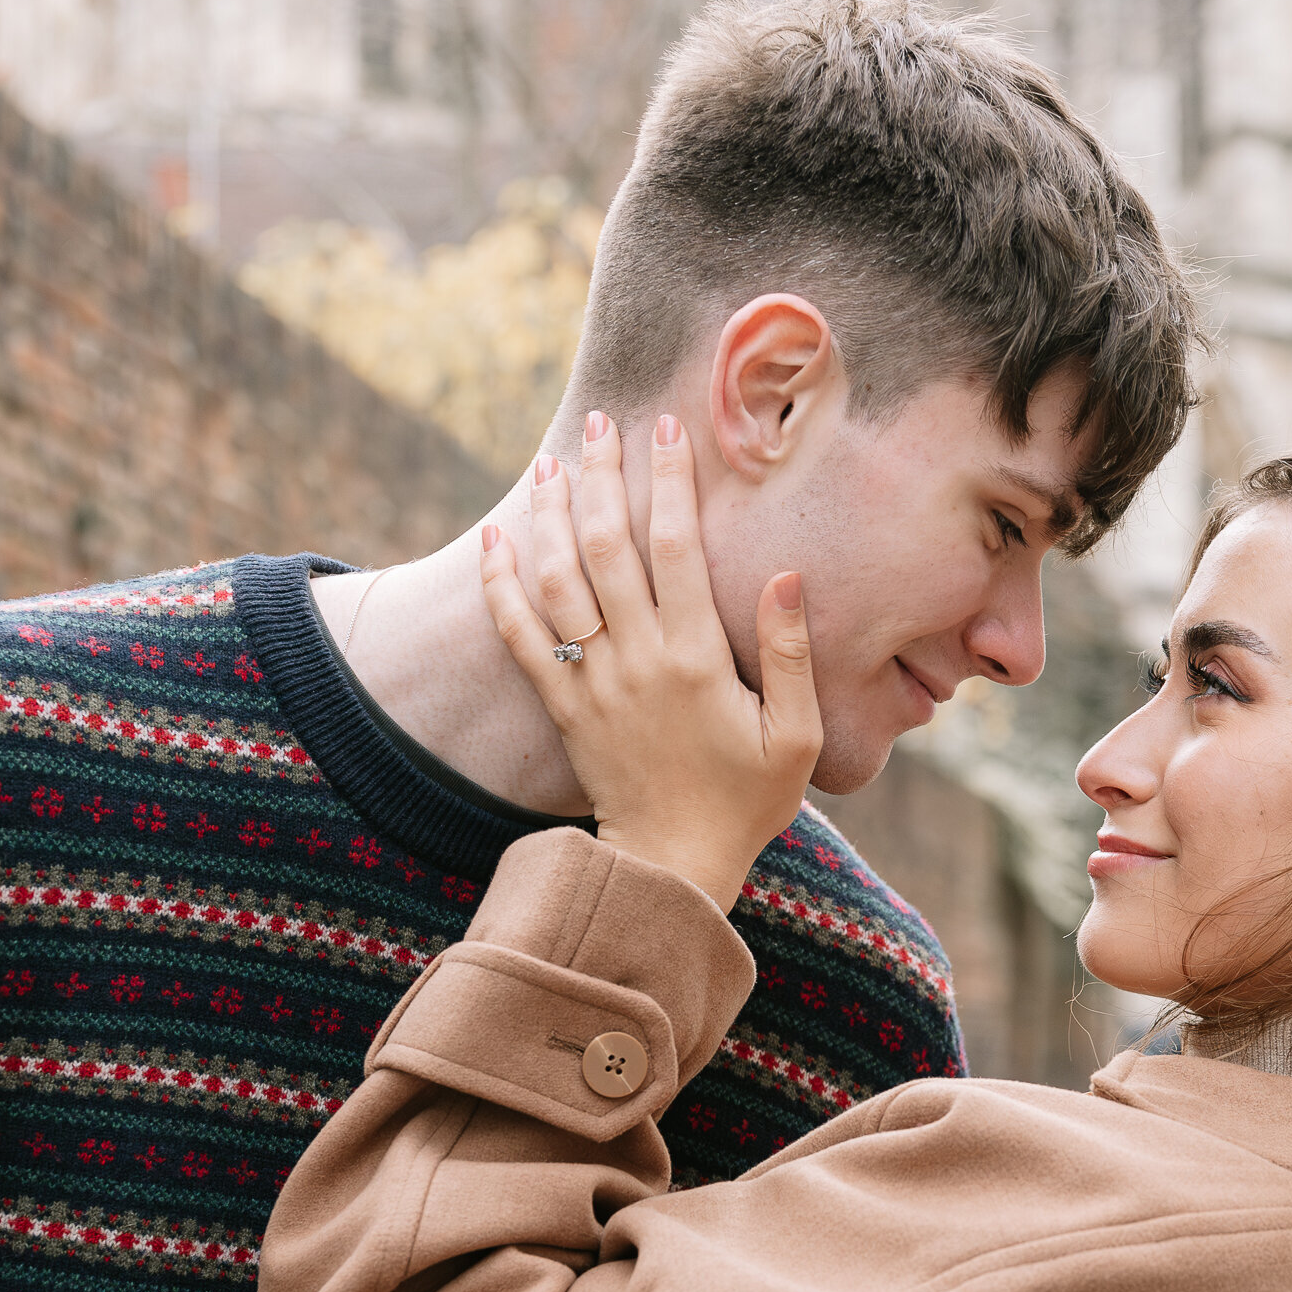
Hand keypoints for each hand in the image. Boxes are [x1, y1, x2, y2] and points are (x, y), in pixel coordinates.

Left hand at [481, 412, 822, 912]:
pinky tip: (495, 538)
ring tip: (549, 464)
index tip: (665, 428)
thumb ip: (791, 654)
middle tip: (599, 424)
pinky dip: (501, 583)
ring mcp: (593, 683)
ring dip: (550, 516)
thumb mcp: (796, 736)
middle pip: (608, 548)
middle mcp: (638, 661)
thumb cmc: (747, 801)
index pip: (676, 548)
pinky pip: (519, 635)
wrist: (673, 867)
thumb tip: (786, 574)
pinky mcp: (563, 707)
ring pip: (559, 581)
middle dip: (603, 478)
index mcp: (698, 660)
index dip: (669, 481)